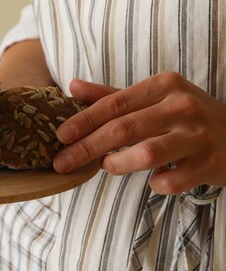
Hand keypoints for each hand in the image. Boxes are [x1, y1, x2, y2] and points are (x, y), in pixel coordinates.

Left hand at [52, 72, 225, 193]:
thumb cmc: (186, 117)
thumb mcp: (153, 98)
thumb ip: (112, 95)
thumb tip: (71, 86)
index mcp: (164, 85)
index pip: (113, 103)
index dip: (83, 120)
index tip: (60, 136)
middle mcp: (182, 106)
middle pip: (123, 129)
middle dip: (86, 148)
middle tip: (62, 163)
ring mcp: (199, 135)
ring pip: (146, 153)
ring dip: (118, 164)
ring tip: (108, 166)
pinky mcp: (211, 163)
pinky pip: (172, 180)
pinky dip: (157, 184)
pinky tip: (155, 180)